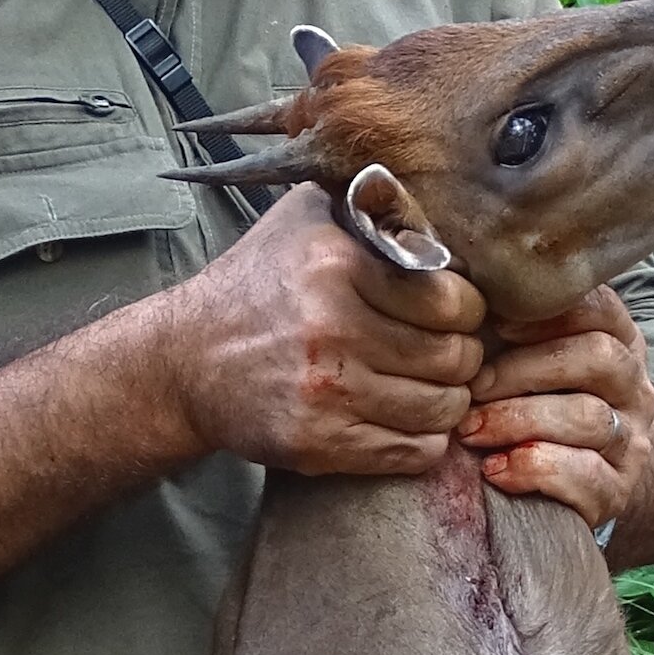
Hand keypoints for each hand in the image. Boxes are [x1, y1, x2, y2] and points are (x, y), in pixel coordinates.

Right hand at [161, 182, 485, 476]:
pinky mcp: (319, 444)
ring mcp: (327, 392)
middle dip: (463, 357)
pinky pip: (415, 451)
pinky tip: (407, 418)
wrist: (187, 359)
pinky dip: (425, 439)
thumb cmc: (258, 283)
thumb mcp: (306, 217)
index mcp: (337, 265)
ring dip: (448, 400)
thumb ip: (372, 203)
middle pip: (455, 357)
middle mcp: (333, 328)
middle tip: (447, 353)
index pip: (453, 300)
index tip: (453, 313)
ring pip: (443, 409)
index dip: (466, 309)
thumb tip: (444, 209)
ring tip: (430, 385)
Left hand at [460, 287, 653, 531]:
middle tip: (472, 387)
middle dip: (525, 370)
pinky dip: (535, 469)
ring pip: (589, 418)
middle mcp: (634, 389)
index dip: (549, 313)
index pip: (600, 309)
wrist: (576, 486)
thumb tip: (461, 295)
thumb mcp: (533, 362)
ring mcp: (631, 441)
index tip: (497, 324)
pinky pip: (586, 476)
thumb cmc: (537, 409)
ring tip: (472, 431)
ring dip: (520, 420)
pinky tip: (496, 469)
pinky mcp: (617, 491)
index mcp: (619, 343)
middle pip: (598, 357)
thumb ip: (513, 330)